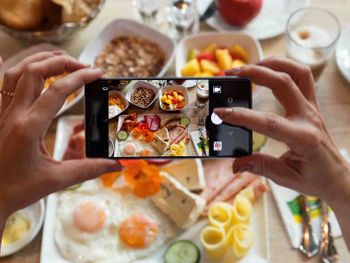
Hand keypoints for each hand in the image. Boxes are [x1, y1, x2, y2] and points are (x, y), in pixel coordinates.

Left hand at [0, 52, 119, 219]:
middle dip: (61, 62)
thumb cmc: (16, 190)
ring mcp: (4, 113)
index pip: (58, 91)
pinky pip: (4, 84)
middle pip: (34, 71)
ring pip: (16, 72)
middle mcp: (14, 114)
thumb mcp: (56, 180)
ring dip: (39, 60)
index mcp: (29, 127)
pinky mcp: (0, 116)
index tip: (97, 73)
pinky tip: (22, 63)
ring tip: (61, 59)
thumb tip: (116, 164)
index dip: (80, 78)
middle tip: (82, 66)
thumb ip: (90, 169)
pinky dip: (17, 69)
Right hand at [215, 57, 349, 205]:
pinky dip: (284, 68)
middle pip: (284, 83)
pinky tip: (267, 70)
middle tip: (231, 74)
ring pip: (297, 72)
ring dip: (272, 64)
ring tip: (249, 66)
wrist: (336, 176)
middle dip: (255, 73)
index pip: (268, 122)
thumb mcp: (285, 177)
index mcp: (302, 138)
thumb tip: (235, 164)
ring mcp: (311, 108)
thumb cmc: (314, 178)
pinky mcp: (311, 104)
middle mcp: (308, 117)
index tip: (220, 112)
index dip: (242, 116)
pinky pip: (302, 77)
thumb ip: (259, 166)